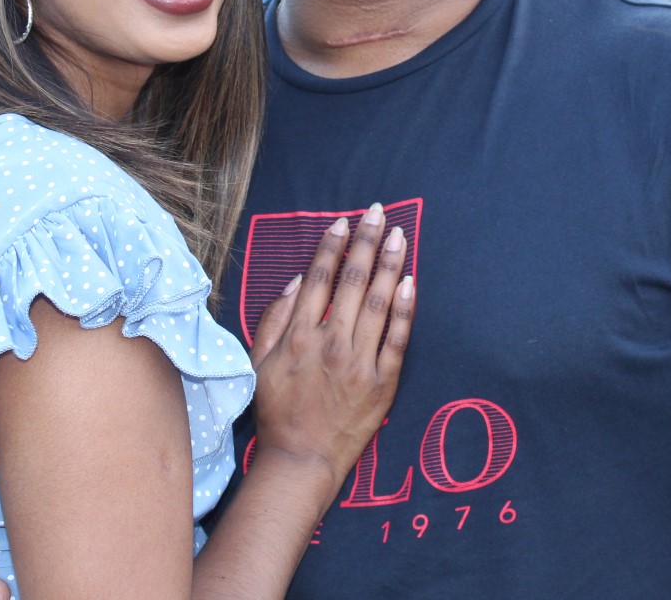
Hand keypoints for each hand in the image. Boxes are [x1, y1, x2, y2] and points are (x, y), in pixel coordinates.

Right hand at [246, 203, 414, 481]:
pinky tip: (411, 282)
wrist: (302, 459)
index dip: (332, 246)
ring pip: (378, 303)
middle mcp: (331, 343)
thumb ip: (275, 318)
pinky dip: (404, 310)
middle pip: (352, 282)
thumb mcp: (259, 362)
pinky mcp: (383, 383)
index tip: (343, 222)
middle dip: (365, 242)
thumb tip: (299, 281)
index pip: (320, 278)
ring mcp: (359, 363)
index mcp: (300, 336)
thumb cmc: (277, 410)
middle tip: (377, 212)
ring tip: (398, 235)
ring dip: (389, 265)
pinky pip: (397, 339)